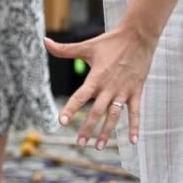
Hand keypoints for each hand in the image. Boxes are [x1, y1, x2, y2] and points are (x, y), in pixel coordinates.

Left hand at [45, 24, 156, 148]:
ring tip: (99, 147)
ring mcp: (123, 91)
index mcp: (96, 77)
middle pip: (97, 111)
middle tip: (80, 143)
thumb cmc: (110, 41)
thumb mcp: (87, 45)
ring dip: (107, 132)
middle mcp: (109, 87)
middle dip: (88, 128)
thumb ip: (65, 49)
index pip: (80, 96)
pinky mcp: (136, 92)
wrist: (138, 36)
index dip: (71, 109)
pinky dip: (135, 126)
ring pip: (114, 116)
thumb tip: (44, 41)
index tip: (61, 122)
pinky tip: (133, 142)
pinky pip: (136, 112)